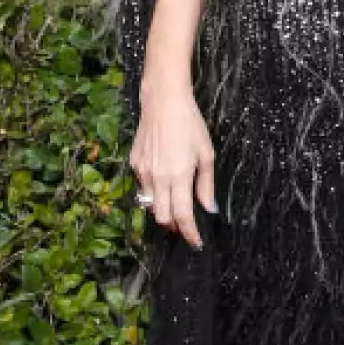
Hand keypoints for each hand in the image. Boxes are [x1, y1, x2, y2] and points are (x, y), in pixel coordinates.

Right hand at [131, 81, 215, 250]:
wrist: (163, 102)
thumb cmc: (190, 125)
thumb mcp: (206, 154)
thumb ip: (206, 185)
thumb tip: (209, 209)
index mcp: (178, 176)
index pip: (182, 216)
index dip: (189, 233)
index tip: (197, 243)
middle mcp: (158, 177)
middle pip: (162, 217)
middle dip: (175, 227)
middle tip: (187, 225)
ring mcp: (143, 171)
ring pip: (151, 205)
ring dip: (164, 211)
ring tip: (176, 205)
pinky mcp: (134, 164)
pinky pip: (144, 188)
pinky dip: (155, 193)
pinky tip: (164, 183)